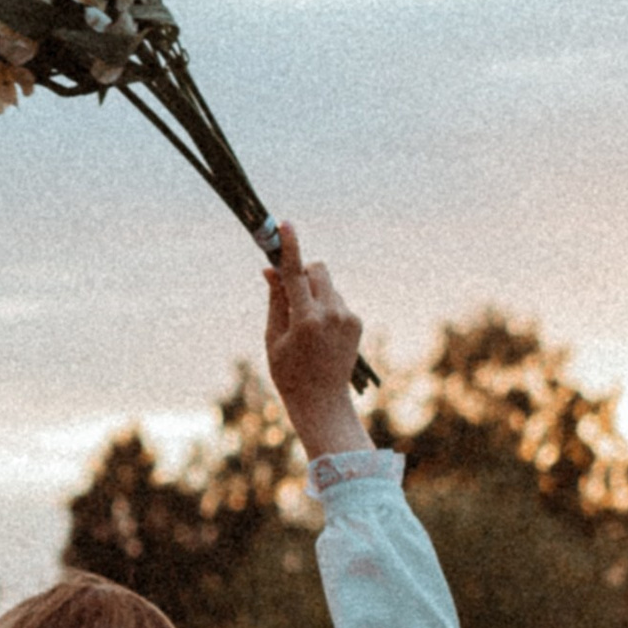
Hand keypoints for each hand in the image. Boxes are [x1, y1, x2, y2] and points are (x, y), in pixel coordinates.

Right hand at [262, 223, 367, 462]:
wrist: (322, 402)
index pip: (295, 274)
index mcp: (306, 320)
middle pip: (318, 270)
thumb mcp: (274, 337)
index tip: (286, 225)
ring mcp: (347, 318)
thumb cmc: (289, 372)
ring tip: (305, 326)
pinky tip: (320, 334)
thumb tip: (270, 269)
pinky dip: (325, 307)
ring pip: (327, 286)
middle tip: (290, 292)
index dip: (290, 247)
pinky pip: (336, 301)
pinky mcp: (357, 322)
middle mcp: (331, 315)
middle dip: (303, 273)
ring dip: (314, 294)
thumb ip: (275, 300)